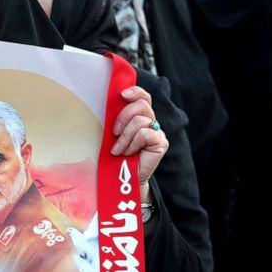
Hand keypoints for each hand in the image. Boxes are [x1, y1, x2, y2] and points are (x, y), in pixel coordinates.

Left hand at [110, 86, 168, 203]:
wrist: (122, 179)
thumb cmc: (116, 156)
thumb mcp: (113, 134)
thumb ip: (116, 118)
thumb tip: (110, 102)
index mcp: (140, 116)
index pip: (143, 97)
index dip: (135, 91)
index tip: (122, 95)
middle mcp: (151, 122)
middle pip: (142, 104)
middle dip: (124, 115)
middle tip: (114, 132)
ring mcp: (157, 132)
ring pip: (140, 120)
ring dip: (125, 136)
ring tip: (118, 150)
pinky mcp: (160, 143)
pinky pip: (145, 134)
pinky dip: (133, 143)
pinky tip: (129, 153)